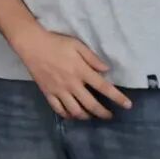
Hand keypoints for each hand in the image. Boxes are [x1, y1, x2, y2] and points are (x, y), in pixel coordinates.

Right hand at [14, 27, 131, 119]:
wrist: (32, 44)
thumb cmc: (56, 42)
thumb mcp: (77, 44)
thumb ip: (92, 58)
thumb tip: (106, 70)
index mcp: (81, 70)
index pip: (103, 87)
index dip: (117, 97)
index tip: (127, 105)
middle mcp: (72, 84)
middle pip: (91, 104)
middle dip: (103, 113)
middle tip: (109, 116)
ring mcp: (59, 90)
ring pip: (75, 111)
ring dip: (86, 116)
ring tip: (91, 116)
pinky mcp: (48, 92)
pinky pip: (59, 109)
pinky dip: (68, 115)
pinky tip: (73, 115)